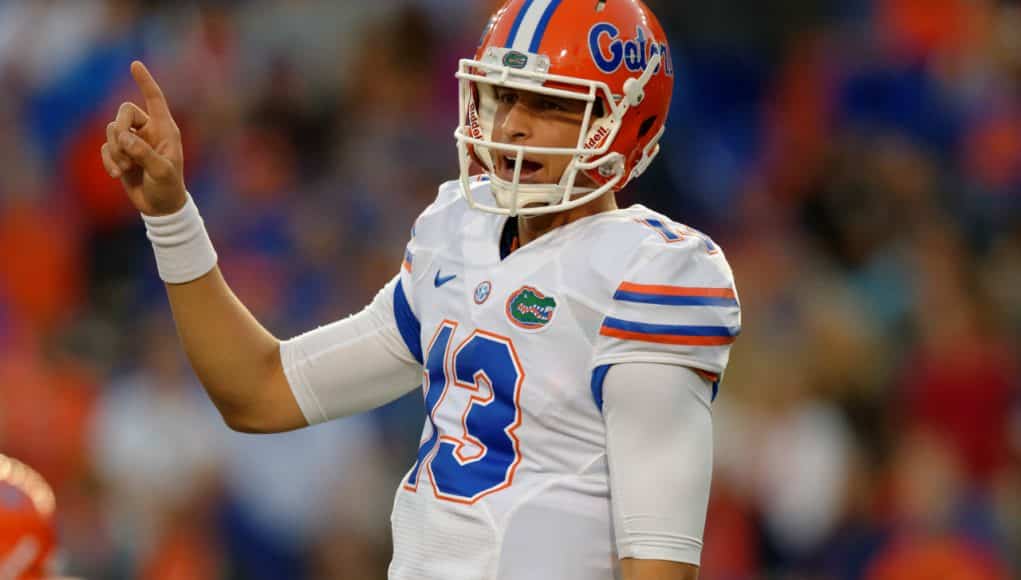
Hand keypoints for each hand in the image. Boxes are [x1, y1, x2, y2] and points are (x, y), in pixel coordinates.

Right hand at [101, 61, 186, 216]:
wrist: (160, 207)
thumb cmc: (168, 188)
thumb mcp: (161, 171)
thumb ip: (144, 153)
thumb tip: (124, 137)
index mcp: (165, 129)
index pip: (155, 99)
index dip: (145, 82)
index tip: (134, 64)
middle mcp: (149, 131)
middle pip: (124, 112)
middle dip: (119, 129)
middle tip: (124, 148)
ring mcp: (134, 142)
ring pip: (112, 130)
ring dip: (115, 150)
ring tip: (125, 169)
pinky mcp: (122, 154)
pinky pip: (106, 147)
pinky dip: (109, 160)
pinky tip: (117, 175)